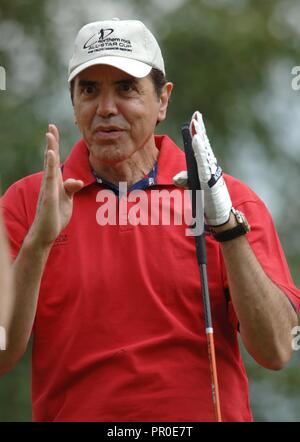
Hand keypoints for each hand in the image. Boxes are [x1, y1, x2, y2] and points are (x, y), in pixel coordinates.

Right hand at [28, 124, 83, 247]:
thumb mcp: (67, 200)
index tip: (53, 130)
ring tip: (49, 135)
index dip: (54, 145)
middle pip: (50, 159)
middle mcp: (50, 183)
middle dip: (51, 143)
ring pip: (49, 167)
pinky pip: (50, 181)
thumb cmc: (55, 215)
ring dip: (50, 150)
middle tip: (50, 126)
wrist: (45, 232)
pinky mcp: (49, 198)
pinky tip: (51, 157)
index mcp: (55, 182)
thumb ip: (71, 188)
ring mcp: (48, 190)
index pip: (55, 160)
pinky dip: (50, 168)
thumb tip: (77, 181)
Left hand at [173, 111, 231, 225]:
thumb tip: (176, 178)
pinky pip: (203, 163)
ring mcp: (211, 172)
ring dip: (200, 136)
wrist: (219, 215)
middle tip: (196, 114)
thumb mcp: (195, 189)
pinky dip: (200, 151)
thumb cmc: (208, 202)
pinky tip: (197, 140)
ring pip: (205, 151)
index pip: (201, 147)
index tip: (196, 118)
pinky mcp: (209, 179)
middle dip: (200, 129)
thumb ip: (186, 181)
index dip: (198, 132)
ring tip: (196, 123)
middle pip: (204, 145)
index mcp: (207, 167)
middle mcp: (210, 167)